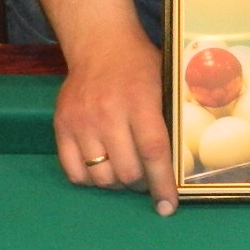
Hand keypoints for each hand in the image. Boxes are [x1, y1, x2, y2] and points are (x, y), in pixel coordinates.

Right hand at [53, 27, 176, 215]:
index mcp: (139, 100)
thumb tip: (187, 163)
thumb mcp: (164, 81)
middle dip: (139, 183)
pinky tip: (101, 166)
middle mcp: (108, 112)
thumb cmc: (139, 65)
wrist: (99, 42)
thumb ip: (172, 118)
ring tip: (123, 169)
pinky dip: (89, 179)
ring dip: (115, 182)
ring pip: (100, 177)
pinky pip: (74, 172)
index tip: (167, 206)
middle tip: (145, 177)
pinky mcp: (62, 125)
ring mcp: (82, 120)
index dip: (162, 184)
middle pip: (126, 170)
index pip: (153, 152)